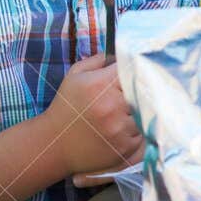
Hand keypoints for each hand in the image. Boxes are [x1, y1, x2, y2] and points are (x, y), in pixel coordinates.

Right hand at [43, 53, 143, 177]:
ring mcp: (120, 128)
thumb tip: (122, 53)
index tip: (134, 74)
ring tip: (123, 113)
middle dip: (138, 91)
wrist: (55, 144)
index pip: (134, 69)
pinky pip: (144, 132)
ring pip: (146, 112)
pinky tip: (122, 128)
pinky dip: (138, 129)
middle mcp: (112, 106)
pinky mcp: (125, 147)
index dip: (136, 70)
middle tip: (130, 94)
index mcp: (101, 85)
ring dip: (139, 111)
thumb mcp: (76, 75)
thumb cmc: (68, 106)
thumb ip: (100, 60)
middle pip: (143, 91)